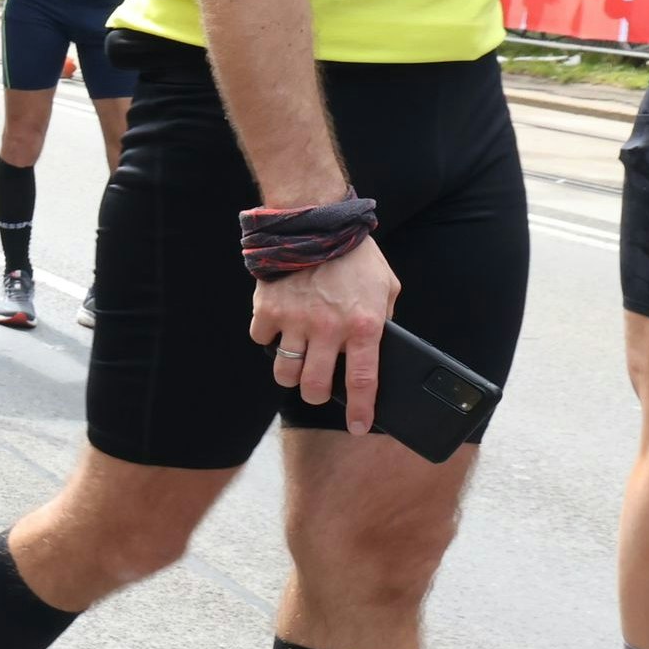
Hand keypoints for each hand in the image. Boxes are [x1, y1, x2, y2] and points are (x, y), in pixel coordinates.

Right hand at [251, 239, 400, 432]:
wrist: (316, 221)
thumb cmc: (355, 255)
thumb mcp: (386, 287)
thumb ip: (383, 320)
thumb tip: (375, 349)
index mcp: (364, 325)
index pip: (363, 381)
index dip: (360, 410)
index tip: (358, 427)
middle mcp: (328, 329)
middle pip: (314, 387)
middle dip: (315, 396)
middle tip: (316, 389)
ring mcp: (295, 320)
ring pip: (284, 372)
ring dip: (290, 374)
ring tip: (295, 363)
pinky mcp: (267, 309)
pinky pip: (261, 340)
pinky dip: (268, 339)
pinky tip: (278, 327)